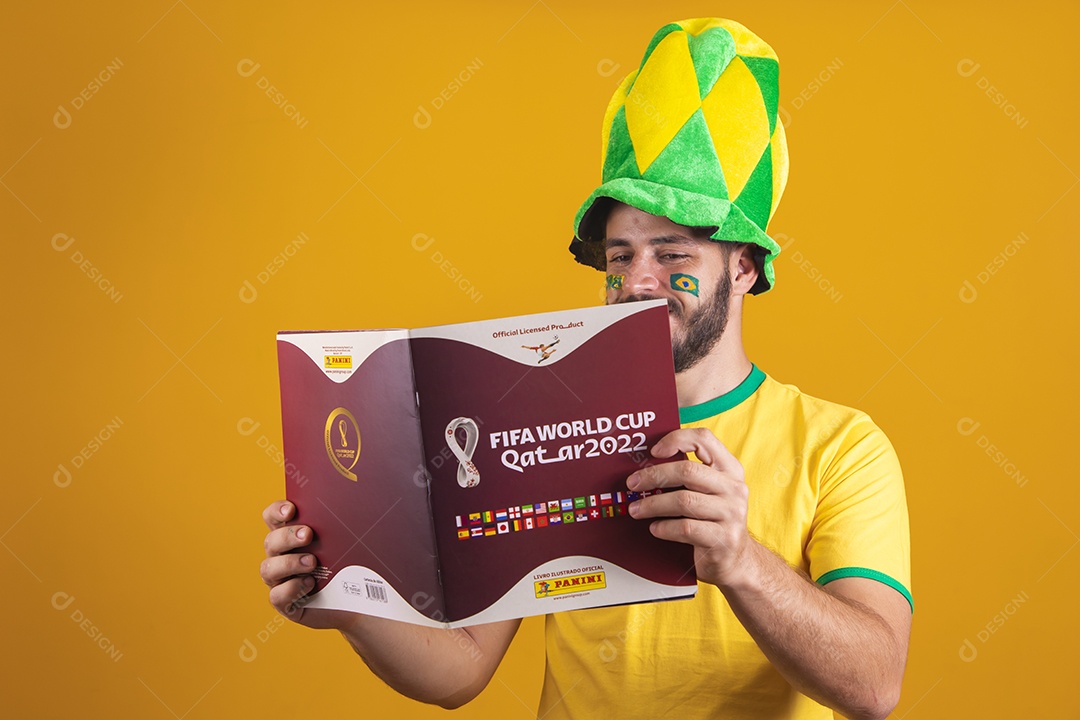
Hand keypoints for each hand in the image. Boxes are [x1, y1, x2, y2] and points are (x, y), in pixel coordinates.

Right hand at [260, 500, 350, 629]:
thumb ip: (345, 524)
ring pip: (269, 569)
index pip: (272, 517)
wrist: (361, 600)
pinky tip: (310, 584)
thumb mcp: (349, 542)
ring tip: (312, 562)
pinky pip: (277, 596)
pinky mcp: (286, 604)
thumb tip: (356, 506)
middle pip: (271, 541)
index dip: (277, 511)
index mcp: (292, 536)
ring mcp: (281, 581)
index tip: (291, 509)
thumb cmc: (353, 566)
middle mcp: (281, 557)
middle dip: (288, 536)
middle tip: (309, 534)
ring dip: (289, 563)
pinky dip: (291, 589)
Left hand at [627, 427, 755, 588]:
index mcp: (730, 469)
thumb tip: (646, 465)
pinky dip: (665, 528)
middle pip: (688, 471)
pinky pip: (686, 528)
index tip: (653, 451)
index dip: (676, 439)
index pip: (704, 439)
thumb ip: (689, 475)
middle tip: (632, 484)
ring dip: (653, 505)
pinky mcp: (724, 539)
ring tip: (636, 510)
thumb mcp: (708, 492)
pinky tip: (655, 528)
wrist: (736, 561)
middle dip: (654, 476)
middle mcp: (734, 488)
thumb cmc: (712, 521)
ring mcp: (732, 514)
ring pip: (684, 501)